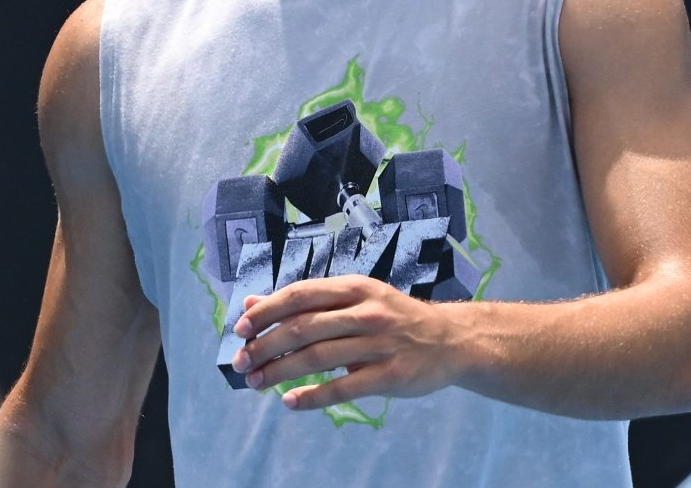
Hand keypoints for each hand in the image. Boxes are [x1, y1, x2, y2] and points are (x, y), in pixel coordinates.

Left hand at [229, 275, 463, 409]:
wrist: (451, 339)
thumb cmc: (395, 318)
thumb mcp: (355, 299)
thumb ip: (306, 302)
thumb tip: (252, 304)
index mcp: (354, 288)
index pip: (300, 295)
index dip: (266, 311)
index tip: (240, 329)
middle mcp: (365, 312)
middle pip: (304, 327)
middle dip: (265, 346)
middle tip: (240, 362)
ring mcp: (379, 344)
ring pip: (318, 357)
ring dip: (280, 372)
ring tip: (255, 382)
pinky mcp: (390, 375)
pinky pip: (343, 389)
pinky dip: (312, 397)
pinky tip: (290, 402)